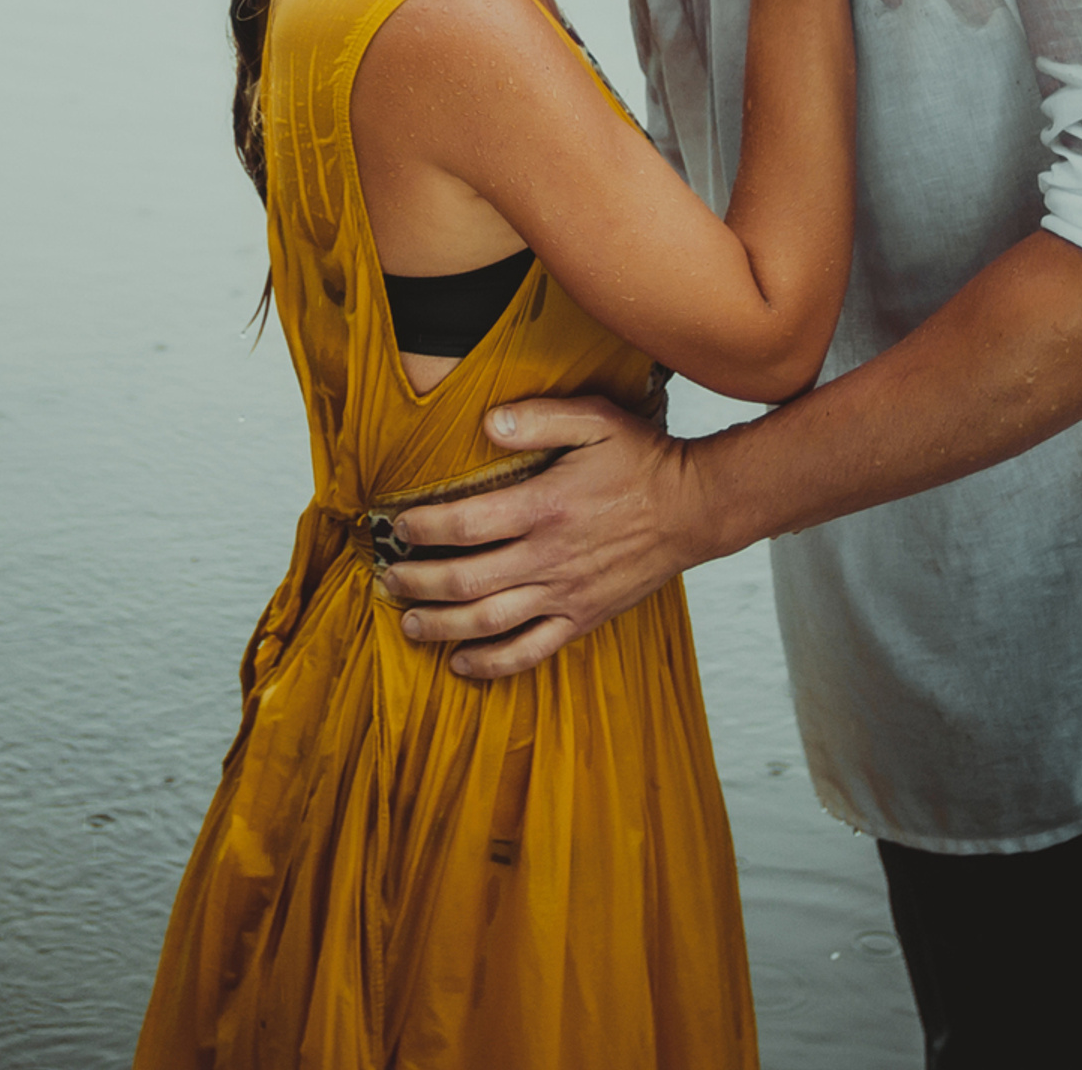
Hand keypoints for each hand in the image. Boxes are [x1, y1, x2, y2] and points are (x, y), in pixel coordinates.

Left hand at [376, 395, 705, 678]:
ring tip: (409, 623)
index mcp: (545, 506)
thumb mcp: (594, 419)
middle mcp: (549, 556)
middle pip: (466, 580)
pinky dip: (492, 663)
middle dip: (418, 582)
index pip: (465, 524)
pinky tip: (462, 663)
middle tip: (386, 578)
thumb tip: (486, 422)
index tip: (396, 525)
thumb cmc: (642, 460)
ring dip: (442, 625)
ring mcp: (566, 594)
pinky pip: (530, 651)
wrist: (695, 508)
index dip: (422, 527)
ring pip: (490, 621)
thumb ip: (537, 418)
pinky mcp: (583, 618)